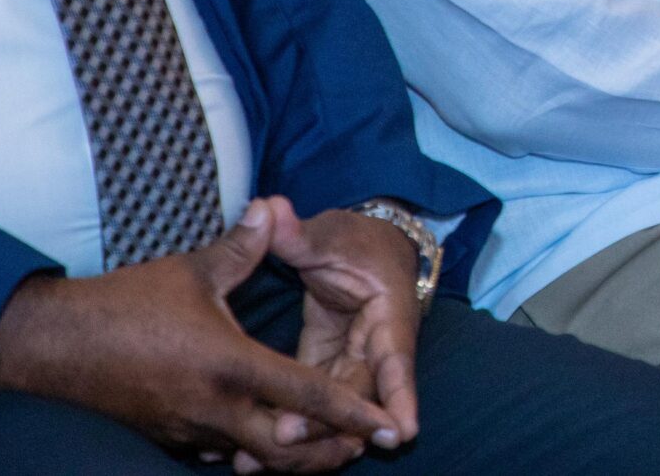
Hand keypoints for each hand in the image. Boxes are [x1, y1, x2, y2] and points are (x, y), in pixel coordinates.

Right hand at [0, 202, 396, 472]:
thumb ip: (243, 246)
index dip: (354, 413)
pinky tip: (270, 434)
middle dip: (330, 450)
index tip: (391, 427)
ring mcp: (190, 430)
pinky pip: (222, 452)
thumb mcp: (191, 271)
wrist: (52, 346)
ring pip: (254, 458)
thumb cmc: (125, 303)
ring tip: (329, 444)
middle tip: (366, 441)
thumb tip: (275, 204)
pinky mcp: (170, 438)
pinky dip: (251, 449)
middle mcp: (214, 408)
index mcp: (230, 366)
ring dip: (292, 454)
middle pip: (287, 449)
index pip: (308, 397)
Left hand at [259, 200, 424, 463]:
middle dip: (329, 421)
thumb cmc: (357, 238)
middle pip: (359, 392)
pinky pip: (312, 397)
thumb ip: (299, 232)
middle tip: (284, 437)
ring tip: (259, 456)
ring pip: (334, 403)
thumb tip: (269, 209)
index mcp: (389, 311)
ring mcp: (351, 357)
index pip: (397, 357)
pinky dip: (292, 418)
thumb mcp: (331, 233)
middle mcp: (376, 343)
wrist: (364, 244)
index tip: (402, 432)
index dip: (399, 395)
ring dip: (306, 430)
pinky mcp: (326, 363)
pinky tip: (257, 444)